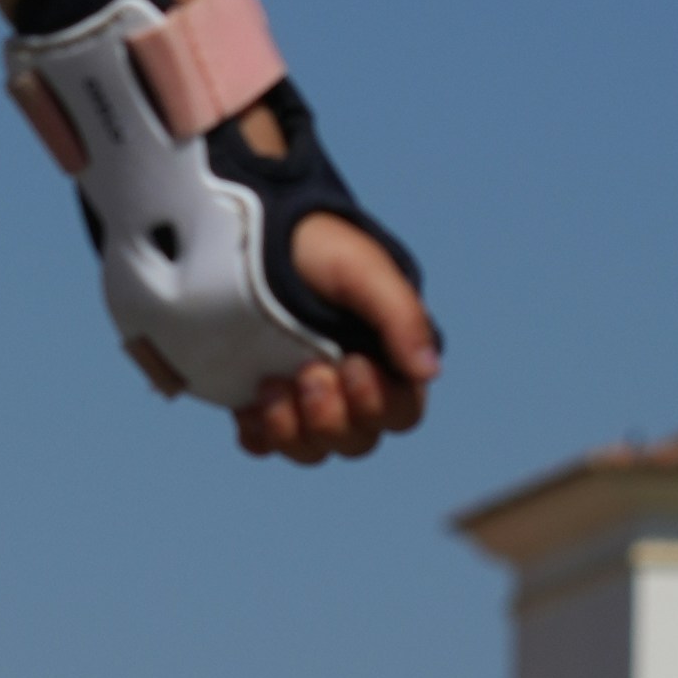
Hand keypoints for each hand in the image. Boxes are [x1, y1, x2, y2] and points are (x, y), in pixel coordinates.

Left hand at [230, 212, 439, 467]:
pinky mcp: (260, 401)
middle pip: (357, 441)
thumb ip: (400, 315)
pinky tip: (249, 407)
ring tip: (272, 386)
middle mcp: (347, 387)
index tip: (350, 363)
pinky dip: (260, 436)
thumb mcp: (362, 270)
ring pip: (314, 449)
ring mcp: (302, 397)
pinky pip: (266, 444)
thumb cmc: (318, 247)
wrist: (248, 228)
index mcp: (384, 359)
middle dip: (331, 415)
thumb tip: (429, 372)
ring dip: (294, 429)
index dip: (378, 403)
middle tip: (307, 371)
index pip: (400, 415)